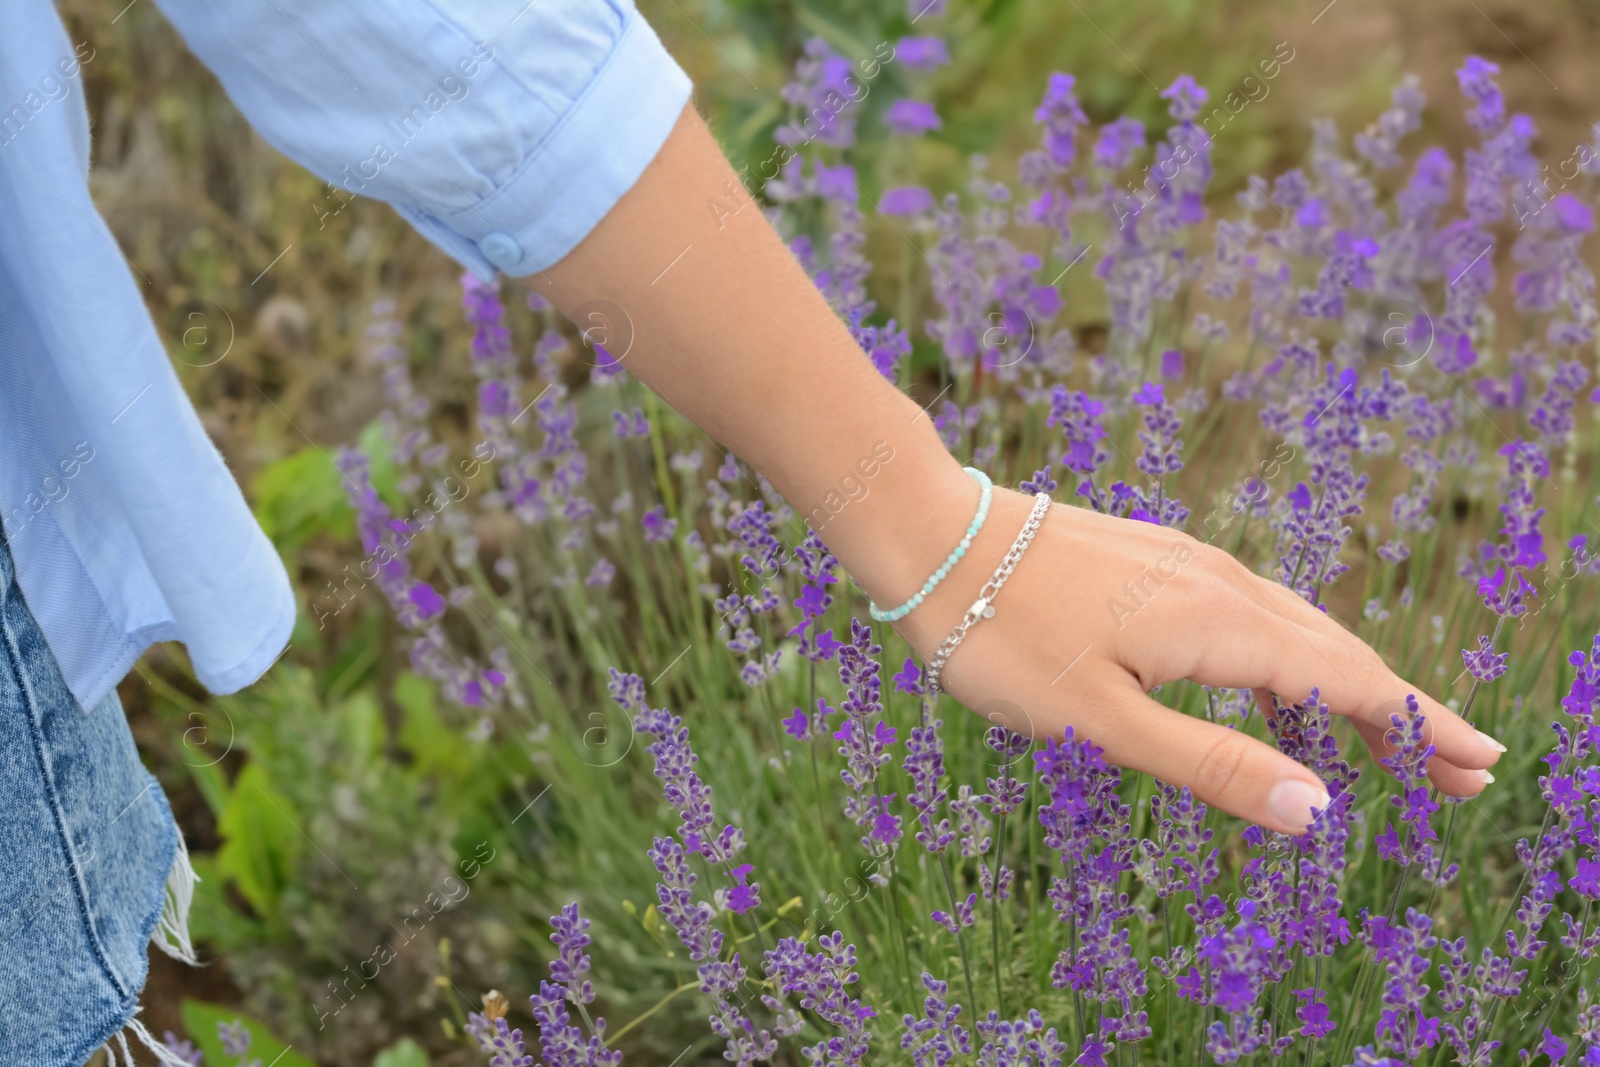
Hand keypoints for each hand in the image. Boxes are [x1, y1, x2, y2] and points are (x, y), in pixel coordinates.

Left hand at [879, 483, 1505, 833]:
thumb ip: (1209, 764)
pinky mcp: (1154, 561)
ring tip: (1387, 738)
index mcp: (1220, 623)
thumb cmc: (1001, 636)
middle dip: (1401, 715)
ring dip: (1349, 684)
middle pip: (1337, 653)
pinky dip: (1291, 656)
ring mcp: (1187, 564)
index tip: (1481, 767)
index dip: (1420, 728)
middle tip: (1459, 772)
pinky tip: (1280, 683)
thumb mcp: (1101, 722)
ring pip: (1294, 630)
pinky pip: (1250, 612)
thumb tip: (1317, 810)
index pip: (1351, 682)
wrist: (932, 536)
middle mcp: (1221, 583)